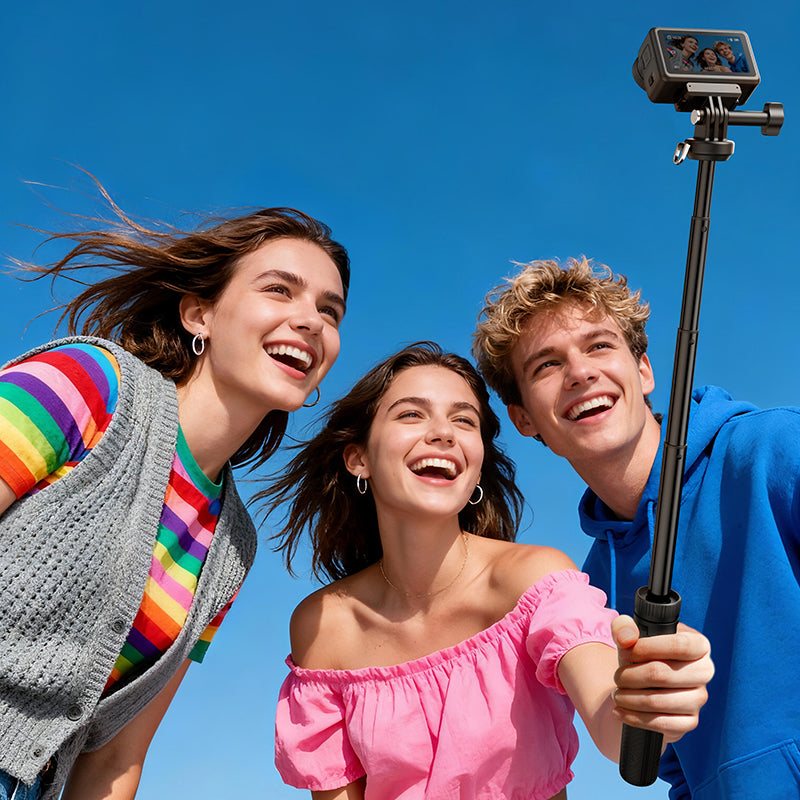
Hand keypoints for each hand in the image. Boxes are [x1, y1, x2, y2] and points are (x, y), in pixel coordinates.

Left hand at [611, 615, 713, 743]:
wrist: (644, 683)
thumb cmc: (640, 653)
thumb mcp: (630, 635)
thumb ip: (623, 627)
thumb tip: (625, 637)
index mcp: (699, 644)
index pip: (679, 645)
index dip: (646, 648)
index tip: (624, 652)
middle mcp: (704, 671)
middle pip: (663, 674)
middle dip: (630, 676)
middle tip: (616, 677)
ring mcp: (699, 698)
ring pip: (659, 701)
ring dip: (629, 699)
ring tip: (616, 694)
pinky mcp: (690, 721)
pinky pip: (662, 723)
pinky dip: (635, 718)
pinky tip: (620, 711)